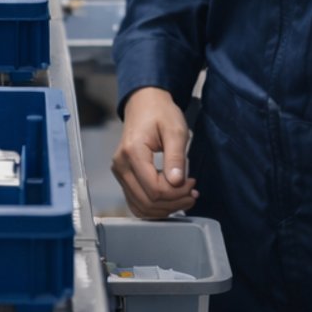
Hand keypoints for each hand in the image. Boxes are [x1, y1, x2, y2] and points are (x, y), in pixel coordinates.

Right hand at [111, 87, 197, 218]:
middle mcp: (121, 165)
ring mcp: (120, 172)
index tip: (192, 182)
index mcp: (132, 152)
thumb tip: (176, 182)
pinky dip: (154, 207)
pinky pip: (136, 203)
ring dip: (165, 208)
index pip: (154, 188)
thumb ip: (176, 157)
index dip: (176, 193)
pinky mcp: (123, 177)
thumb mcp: (175, 130)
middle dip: (174, 202)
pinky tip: (170, 199)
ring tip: (184, 196)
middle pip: (147, 201)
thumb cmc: (160, 113)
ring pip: (141, 206)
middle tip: (192, 192)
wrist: (145, 104)